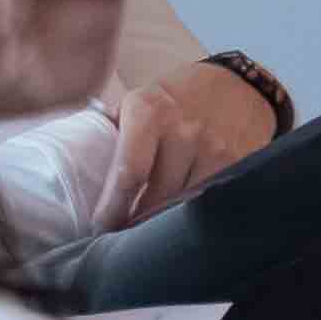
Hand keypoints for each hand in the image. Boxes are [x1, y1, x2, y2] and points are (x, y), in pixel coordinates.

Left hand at [89, 57, 283, 224]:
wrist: (240, 84)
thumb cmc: (179, 96)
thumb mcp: (141, 100)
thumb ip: (115, 130)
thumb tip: (81, 166)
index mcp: (148, 112)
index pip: (128, 174)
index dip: (112, 208)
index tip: (100, 227)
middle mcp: (183, 130)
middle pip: (155, 197)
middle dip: (137, 221)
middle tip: (124, 235)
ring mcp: (215, 148)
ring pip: (184, 204)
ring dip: (166, 221)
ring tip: (152, 230)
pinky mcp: (240, 162)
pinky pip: (209, 199)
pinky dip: (194, 212)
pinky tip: (184, 216)